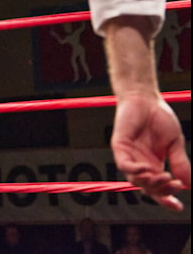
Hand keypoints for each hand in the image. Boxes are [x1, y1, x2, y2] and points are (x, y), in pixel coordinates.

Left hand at [111, 92, 190, 210]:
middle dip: (161, 191)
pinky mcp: (119, 146)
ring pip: (135, 179)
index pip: (158, 189)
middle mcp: (140, 163)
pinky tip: (147, 170)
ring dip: (150, 182)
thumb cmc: (159, 118)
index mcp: (154, 165)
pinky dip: (135, 170)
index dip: (167, 199)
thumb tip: (190, 185)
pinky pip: (124, 164)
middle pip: (147, 188)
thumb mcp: (175, 144)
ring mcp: (128, 156)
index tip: (179, 207)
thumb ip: (180, 163)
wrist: (145, 98)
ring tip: (164, 177)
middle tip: (175, 184)